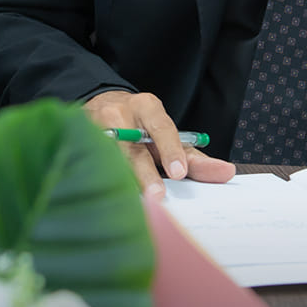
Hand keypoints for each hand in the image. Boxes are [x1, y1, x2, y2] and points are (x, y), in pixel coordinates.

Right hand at [83, 89, 235, 197]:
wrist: (98, 105)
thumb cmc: (140, 127)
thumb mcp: (166, 135)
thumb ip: (194, 156)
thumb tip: (226, 173)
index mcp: (146, 107)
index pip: (161, 126)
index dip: (170, 149)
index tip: (179, 172)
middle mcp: (120, 114)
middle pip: (132, 148)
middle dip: (145, 173)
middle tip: (158, 195)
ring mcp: (95, 128)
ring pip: (110, 158)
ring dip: (123, 181)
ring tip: (135, 202)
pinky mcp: (80, 142)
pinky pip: (92, 165)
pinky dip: (103, 181)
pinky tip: (110, 197)